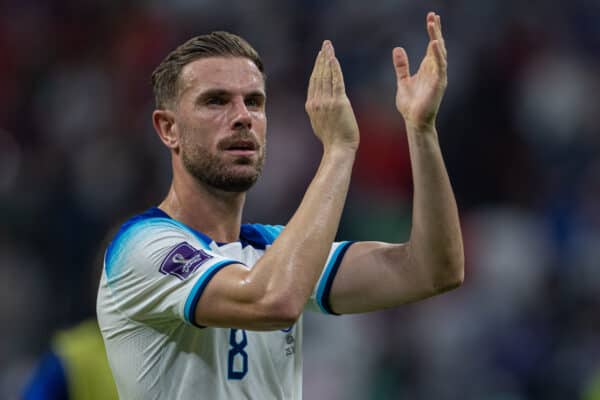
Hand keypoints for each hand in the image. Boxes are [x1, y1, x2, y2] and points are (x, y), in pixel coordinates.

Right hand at [306, 41, 358, 151]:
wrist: (338, 148)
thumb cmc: (333, 140)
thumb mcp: (319, 123)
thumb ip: (319, 111)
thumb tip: (319, 105)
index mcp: (311, 106)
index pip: (313, 82)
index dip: (317, 67)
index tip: (320, 56)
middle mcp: (316, 102)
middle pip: (318, 75)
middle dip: (321, 58)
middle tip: (325, 45)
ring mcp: (326, 102)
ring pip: (326, 76)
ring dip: (327, 59)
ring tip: (328, 47)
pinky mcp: (339, 103)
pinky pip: (336, 82)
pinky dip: (335, 69)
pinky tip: (333, 59)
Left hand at [393, 12, 447, 130]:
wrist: (414, 121)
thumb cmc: (411, 105)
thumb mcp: (402, 81)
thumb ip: (402, 66)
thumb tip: (397, 49)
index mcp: (427, 69)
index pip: (431, 46)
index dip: (432, 32)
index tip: (431, 17)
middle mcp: (435, 70)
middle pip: (437, 46)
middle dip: (436, 30)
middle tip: (433, 15)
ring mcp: (438, 77)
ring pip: (440, 53)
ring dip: (436, 38)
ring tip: (433, 23)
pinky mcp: (438, 85)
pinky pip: (439, 67)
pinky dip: (437, 55)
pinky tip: (434, 43)